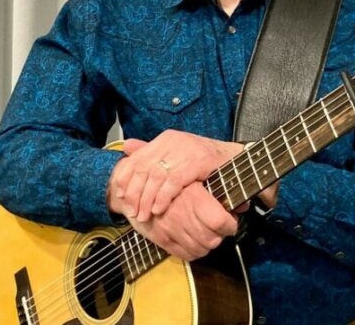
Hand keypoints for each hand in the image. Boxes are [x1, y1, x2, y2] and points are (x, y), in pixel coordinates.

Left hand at [106, 130, 243, 221]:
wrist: (234, 158)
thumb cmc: (204, 160)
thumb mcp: (176, 153)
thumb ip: (152, 152)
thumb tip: (126, 147)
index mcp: (166, 139)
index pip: (137, 159)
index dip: (126, 178)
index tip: (120, 196)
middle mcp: (173, 141)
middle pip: (143, 168)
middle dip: (135, 193)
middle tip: (131, 211)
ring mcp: (186, 150)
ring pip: (156, 176)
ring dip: (147, 199)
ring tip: (144, 215)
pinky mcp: (198, 161)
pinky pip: (173, 181)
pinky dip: (164, 197)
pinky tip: (159, 209)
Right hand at [127, 181, 237, 260]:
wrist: (141, 184)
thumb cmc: (176, 180)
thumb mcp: (200, 178)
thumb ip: (223, 190)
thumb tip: (245, 204)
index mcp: (194, 197)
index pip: (219, 221)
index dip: (230, 224)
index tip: (231, 220)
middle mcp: (182, 215)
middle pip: (212, 239)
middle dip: (221, 236)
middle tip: (222, 228)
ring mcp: (170, 229)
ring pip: (200, 249)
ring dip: (209, 245)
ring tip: (210, 234)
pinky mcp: (161, 239)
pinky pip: (184, 255)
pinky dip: (195, 252)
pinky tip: (197, 242)